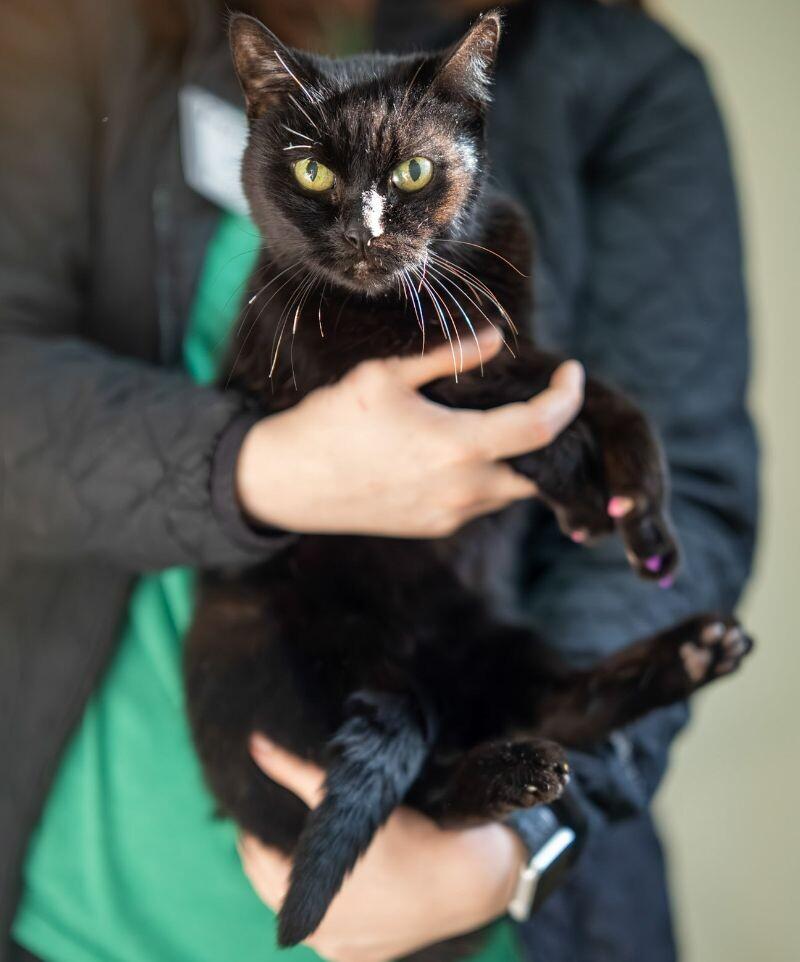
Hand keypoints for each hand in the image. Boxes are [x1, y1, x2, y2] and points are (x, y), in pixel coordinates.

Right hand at [236, 328, 583, 536]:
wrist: (289, 482)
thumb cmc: (333, 421)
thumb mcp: (387, 375)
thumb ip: (451, 357)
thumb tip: (497, 338)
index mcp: (458, 447)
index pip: (542, 427)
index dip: (567, 398)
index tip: (571, 372)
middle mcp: (464, 490)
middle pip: (539, 466)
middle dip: (553, 433)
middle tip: (546, 398)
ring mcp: (450, 515)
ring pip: (513, 488)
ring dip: (520, 456)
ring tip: (506, 419)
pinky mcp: (434, 527)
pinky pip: (482, 502)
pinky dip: (490, 474)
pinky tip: (468, 449)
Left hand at [238, 736, 526, 961]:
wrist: (465, 880)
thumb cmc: (408, 836)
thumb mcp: (350, 802)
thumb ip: (297, 772)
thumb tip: (255, 744)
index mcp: (304, 896)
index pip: (256, 855)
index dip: (254, 826)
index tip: (260, 804)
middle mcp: (315, 932)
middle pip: (271, 885)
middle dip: (269, 852)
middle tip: (276, 820)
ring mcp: (338, 949)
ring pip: (297, 910)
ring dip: (293, 880)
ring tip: (301, 846)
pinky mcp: (360, 957)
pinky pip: (330, 930)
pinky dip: (325, 908)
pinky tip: (334, 883)